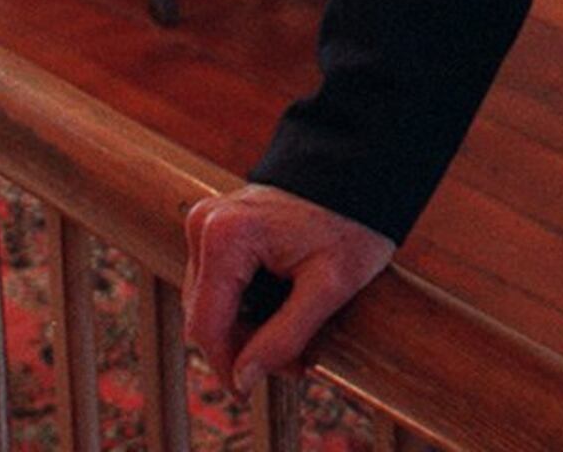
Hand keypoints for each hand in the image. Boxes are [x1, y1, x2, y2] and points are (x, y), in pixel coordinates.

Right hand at [182, 184, 392, 393]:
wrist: (357, 172)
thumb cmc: (350, 224)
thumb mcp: (329, 287)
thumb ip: (284, 337)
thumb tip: (243, 379)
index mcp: (226, 238)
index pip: (207, 325)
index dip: (228, 365)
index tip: (252, 390)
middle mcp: (205, 225)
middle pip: (205, 315)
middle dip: (244, 346)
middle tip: (295, 363)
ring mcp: (206, 222)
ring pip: (210, 301)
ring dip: (246, 327)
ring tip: (296, 340)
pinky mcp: (215, 225)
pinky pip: (218, 281)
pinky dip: (246, 304)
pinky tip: (282, 310)